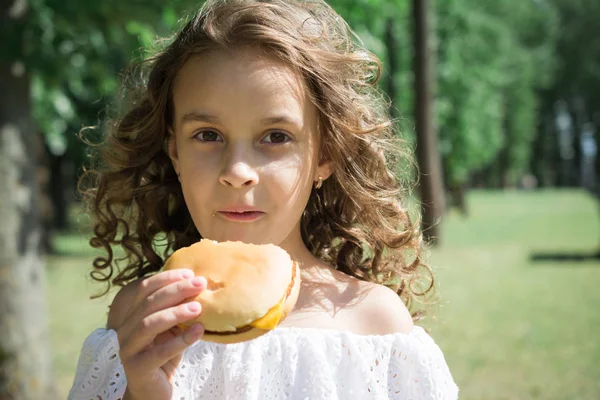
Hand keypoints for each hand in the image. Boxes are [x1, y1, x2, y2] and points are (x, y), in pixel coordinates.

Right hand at [110, 269, 206, 399]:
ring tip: (198, 307)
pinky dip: (181, 340)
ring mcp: (128, 349)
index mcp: (131, 316)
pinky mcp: (137, 368)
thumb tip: (199, 287)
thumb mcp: (171, 329)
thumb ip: (177, 310)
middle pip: (148, 303)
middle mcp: (124, 330)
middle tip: (200, 283)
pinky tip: (198, 331)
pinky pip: (160, 352)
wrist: (152, 391)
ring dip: (176, 313)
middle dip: (176, 290)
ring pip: (149, 324)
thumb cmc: (164, 355)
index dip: (166, 278)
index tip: (190, 273)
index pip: (144, 289)